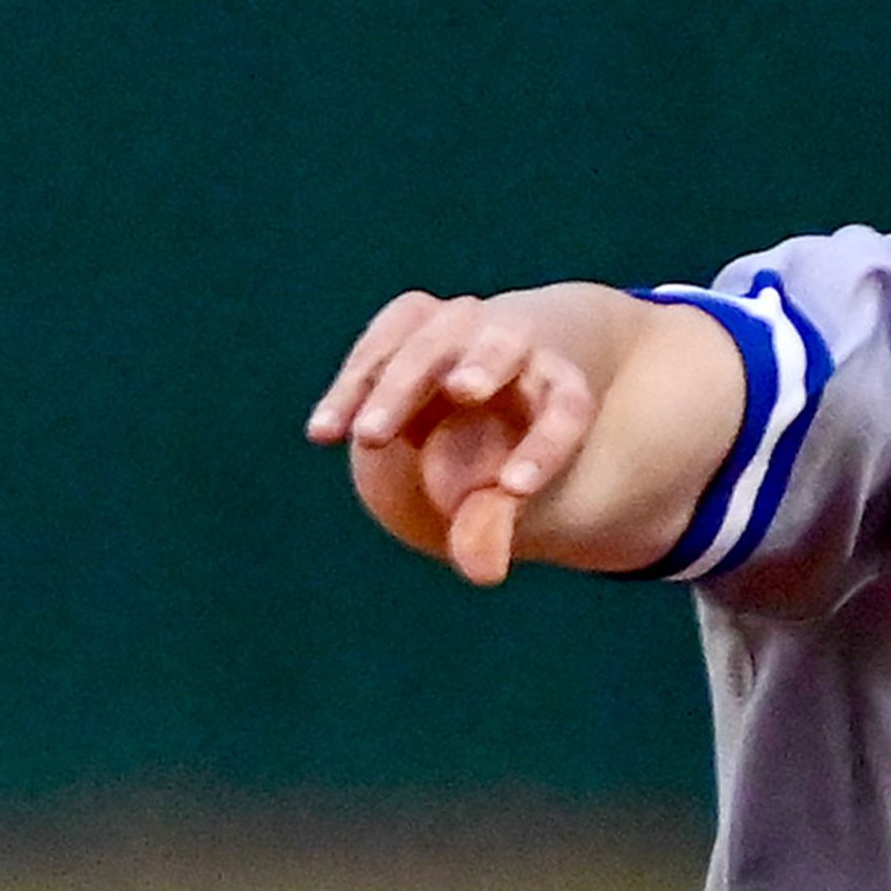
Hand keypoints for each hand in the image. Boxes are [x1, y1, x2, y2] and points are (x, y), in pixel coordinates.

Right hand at [309, 288, 606, 583]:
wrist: (493, 375)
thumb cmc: (510, 448)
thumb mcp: (514, 485)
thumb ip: (495, 523)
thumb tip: (482, 572)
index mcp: (562, 385)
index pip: (566, 410)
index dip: (543, 449)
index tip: (512, 491)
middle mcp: (518, 343)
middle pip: (500, 349)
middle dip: (480, 369)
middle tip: (463, 393)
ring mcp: (462, 322)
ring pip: (431, 342)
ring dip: (395, 387)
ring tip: (364, 439)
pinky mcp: (414, 317)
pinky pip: (382, 345)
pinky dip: (352, 388)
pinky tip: (323, 433)